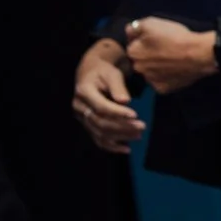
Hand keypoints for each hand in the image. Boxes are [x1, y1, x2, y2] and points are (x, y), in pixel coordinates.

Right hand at [72, 38, 145, 152]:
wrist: (91, 73)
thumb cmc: (104, 71)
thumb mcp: (112, 73)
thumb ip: (118, 86)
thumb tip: (125, 101)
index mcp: (84, 92)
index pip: (101, 107)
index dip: (118, 113)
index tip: (135, 115)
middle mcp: (79, 106)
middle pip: (100, 122)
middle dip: (122, 127)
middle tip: (142, 127)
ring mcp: (81, 117)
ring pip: (99, 133)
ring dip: (120, 137)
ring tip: (138, 135)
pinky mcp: (86, 124)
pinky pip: (97, 139)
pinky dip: (111, 146)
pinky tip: (126, 149)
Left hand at [123, 16, 219, 94]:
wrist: (198, 55)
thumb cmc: (174, 37)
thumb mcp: (153, 23)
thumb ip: (135, 26)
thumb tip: (128, 30)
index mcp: (132, 52)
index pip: (132, 46)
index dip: (143, 41)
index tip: (155, 39)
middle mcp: (138, 69)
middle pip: (140, 61)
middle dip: (148, 56)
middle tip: (164, 50)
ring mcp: (150, 81)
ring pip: (150, 72)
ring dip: (156, 68)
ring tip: (172, 60)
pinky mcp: (163, 89)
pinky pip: (162, 82)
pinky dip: (167, 78)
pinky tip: (176, 70)